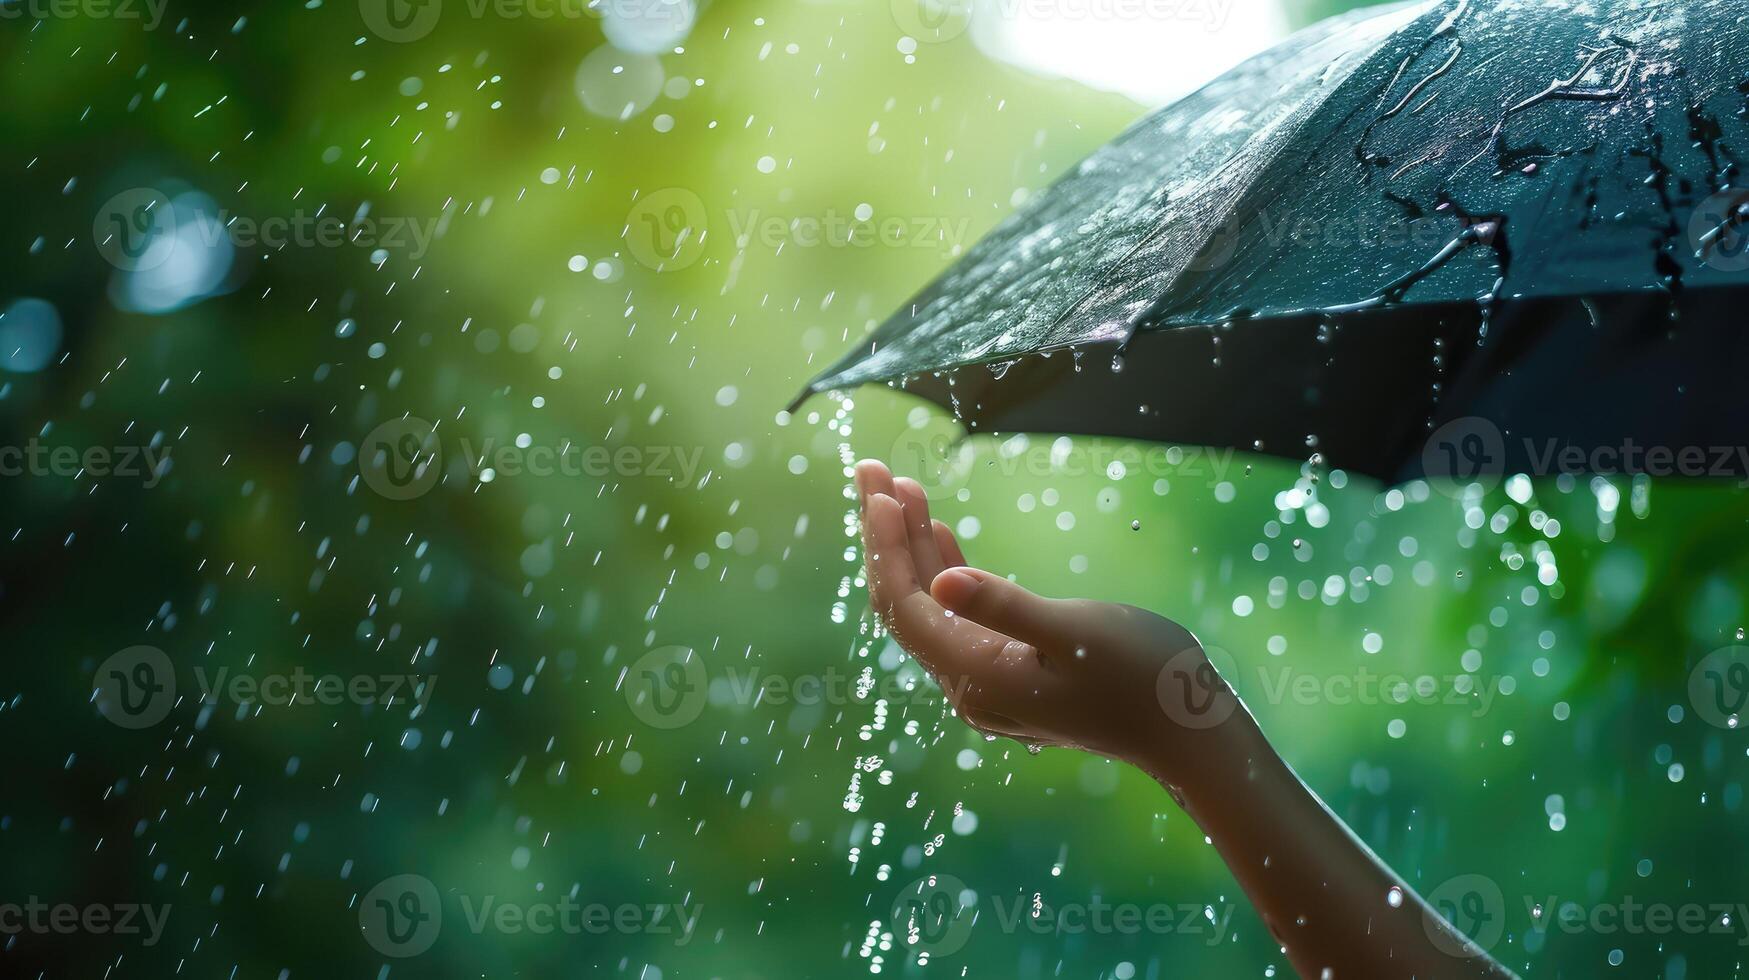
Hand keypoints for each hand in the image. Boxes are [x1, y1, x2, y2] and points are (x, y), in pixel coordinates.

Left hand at [855, 459, 1252, 790]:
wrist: (1186, 732)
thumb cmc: (1142, 676)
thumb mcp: (1075, 632)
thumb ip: (1006, 606)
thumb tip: (941, 582)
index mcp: (976, 675)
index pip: (905, 604)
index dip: (885, 544)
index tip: (880, 487)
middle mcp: (968, 684)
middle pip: (905, 603)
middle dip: (886, 534)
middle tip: (870, 468)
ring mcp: (986, 680)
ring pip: (931, 605)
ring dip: (915, 545)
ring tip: (901, 486)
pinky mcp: (1009, 671)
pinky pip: (958, 617)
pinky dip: (945, 570)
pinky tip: (940, 533)